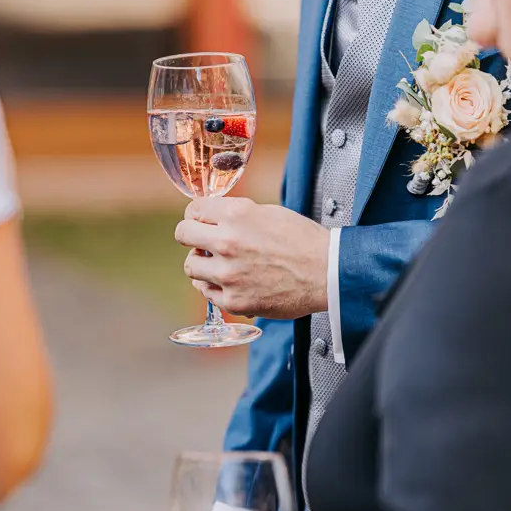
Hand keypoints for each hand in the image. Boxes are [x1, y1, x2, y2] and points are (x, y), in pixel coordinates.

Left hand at [175, 198, 329, 319]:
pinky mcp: (234, 300)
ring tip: (218, 264)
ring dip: (201, 264)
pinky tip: (229, 282)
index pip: (193, 210)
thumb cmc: (303, 241)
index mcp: (236, 215)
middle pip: (182, 234)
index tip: (201, 220)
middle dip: (191, 235)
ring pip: (190, 266)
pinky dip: (214, 287)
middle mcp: (227, 242)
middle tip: (202, 241)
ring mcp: (228, 274)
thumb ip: (236, 214)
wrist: (328, 273)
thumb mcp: (268, 212)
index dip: (197, 215)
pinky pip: (206, 292)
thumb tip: (212, 217)